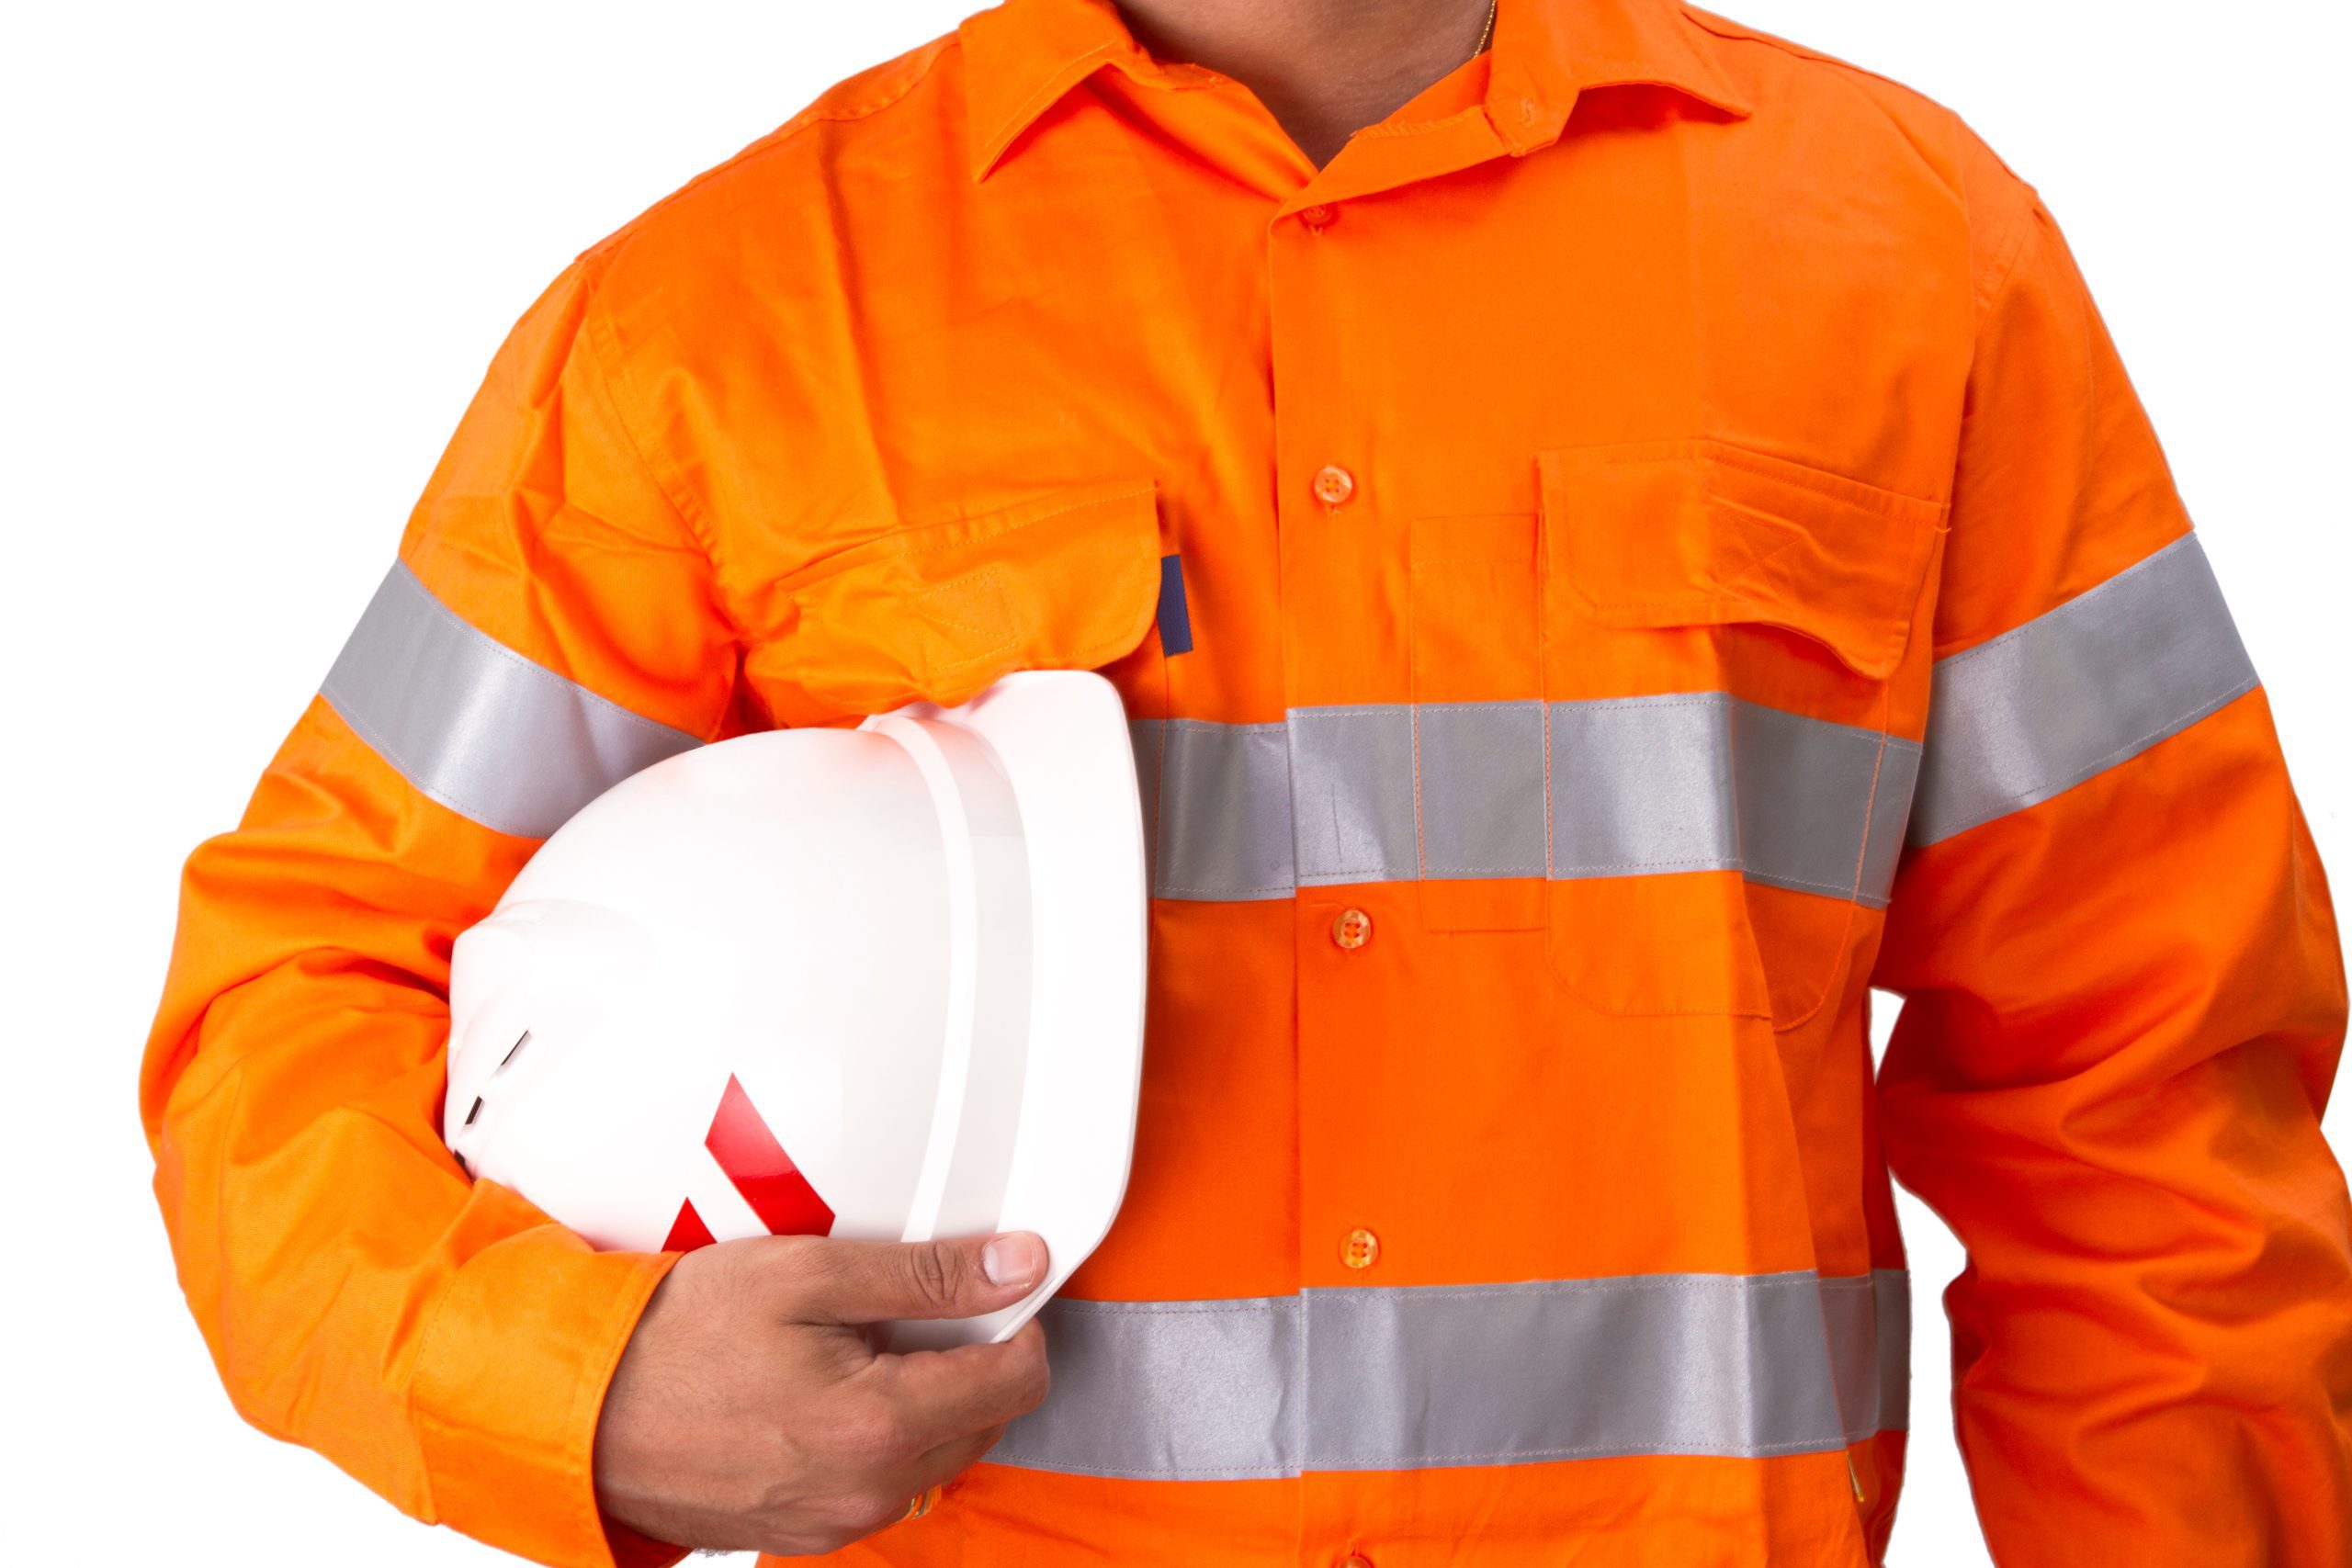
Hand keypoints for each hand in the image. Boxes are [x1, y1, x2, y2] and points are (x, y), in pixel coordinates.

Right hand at [592, 1230, 1050, 1555]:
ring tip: (855, 1345)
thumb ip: (924, 1275)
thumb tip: (1017, 1267)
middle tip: (908, 1307)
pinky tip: (825, 1388)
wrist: (578, 1412)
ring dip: (925, 1397)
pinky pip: (881, 1482)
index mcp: (879, 1426)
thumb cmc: (672, 1339)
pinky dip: (878, 1435)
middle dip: (970, 1358)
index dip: (1016, 1319)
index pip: (1018, 1378)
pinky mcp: (806, 1531)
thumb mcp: (804, 1275)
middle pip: (986, 1419)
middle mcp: (867, 1491)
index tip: (990, 1284)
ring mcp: (836, 1522)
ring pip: (937, 1453)